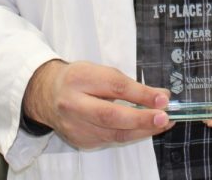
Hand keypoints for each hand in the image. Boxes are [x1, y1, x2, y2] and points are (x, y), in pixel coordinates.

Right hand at [22, 59, 172, 148]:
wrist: (46, 95)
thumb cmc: (78, 79)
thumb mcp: (98, 71)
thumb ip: (127, 83)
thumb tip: (159, 96)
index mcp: (79, 78)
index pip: (114, 86)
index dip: (141, 94)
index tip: (163, 98)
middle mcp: (74, 104)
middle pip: (110, 116)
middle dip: (141, 119)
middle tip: (164, 117)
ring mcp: (75, 126)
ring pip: (113, 134)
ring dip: (142, 130)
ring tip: (161, 124)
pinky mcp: (80, 140)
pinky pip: (110, 140)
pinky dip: (130, 135)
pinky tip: (143, 129)